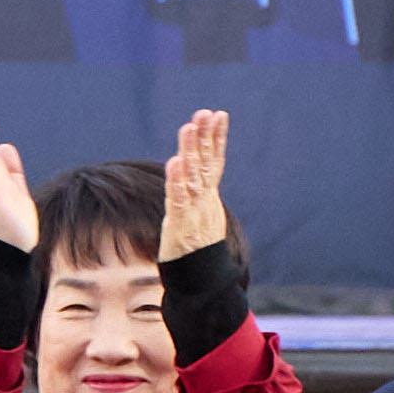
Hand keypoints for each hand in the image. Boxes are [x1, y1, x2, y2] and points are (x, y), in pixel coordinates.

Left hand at [160, 109, 232, 263]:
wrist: (200, 279)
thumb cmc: (195, 244)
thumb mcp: (197, 214)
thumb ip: (195, 192)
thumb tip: (191, 171)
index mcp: (207, 194)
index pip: (214, 160)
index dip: (217, 137)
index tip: (218, 114)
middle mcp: (203, 199)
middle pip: (204, 163)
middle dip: (204, 137)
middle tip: (204, 113)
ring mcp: (192, 210)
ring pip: (192, 176)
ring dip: (191, 151)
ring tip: (189, 127)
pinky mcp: (179, 223)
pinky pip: (179, 199)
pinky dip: (177, 181)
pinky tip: (175, 162)